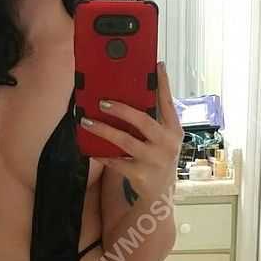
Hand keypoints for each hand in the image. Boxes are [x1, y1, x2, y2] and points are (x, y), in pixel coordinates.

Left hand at [83, 62, 184, 201]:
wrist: (160, 195)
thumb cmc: (158, 158)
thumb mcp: (163, 139)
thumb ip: (153, 119)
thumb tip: (132, 93)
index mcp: (174, 130)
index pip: (168, 103)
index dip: (163, 84)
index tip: (157, 65)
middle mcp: (167, 144)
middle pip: (143, 121)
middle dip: (121, 109)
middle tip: (102, 102)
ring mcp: (154, 160)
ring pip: (125, 141)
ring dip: (103, 130)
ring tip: (87, 121)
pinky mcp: (140, 175)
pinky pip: (116, 161)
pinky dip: (101, 154)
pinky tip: (89, 147)